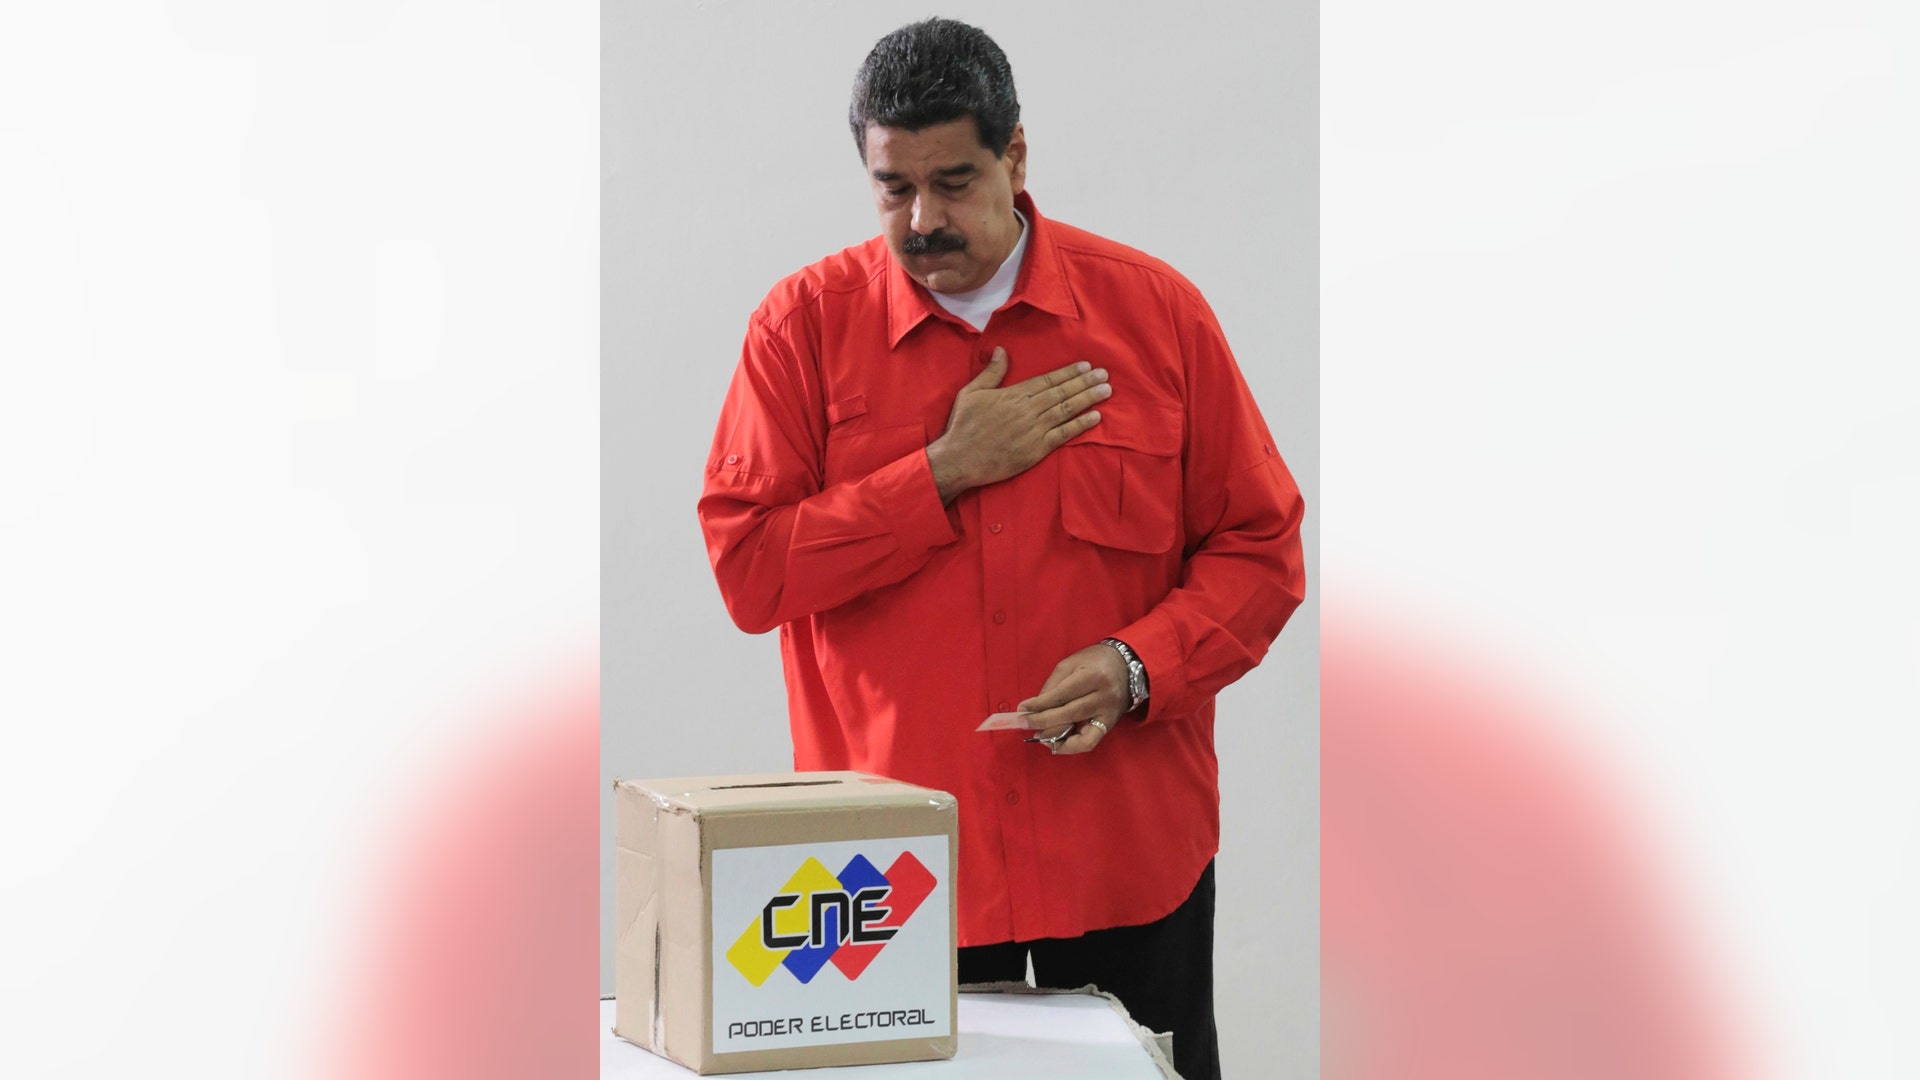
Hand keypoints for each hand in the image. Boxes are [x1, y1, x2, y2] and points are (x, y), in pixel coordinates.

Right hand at [926, 348, 1108, 503]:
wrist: (959, 459)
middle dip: (1085, 383)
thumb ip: (991, 372)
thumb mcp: (971, 392)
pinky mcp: (1036, 450)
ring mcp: (1034, 430)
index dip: (1068, 373)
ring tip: (1106, 391)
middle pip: (1062, 393)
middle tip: (1104, 375)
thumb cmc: (963, 425)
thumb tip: (1001, 350)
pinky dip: (1080, 425)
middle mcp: (1027, 410)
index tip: (1086, 366)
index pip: (1047, 380)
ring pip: (1066, 410)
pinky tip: (1095, 417)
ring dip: (1088, 399)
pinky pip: (1063, 435)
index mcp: (1013, 394)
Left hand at [1018, 643, 1130, 754]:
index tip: (1022, 709)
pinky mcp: (1109, 725)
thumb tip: (1034, 708)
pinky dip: (1071, 746)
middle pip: (1069, 714)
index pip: (1062, 695)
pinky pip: (1089, 742)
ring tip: (1039, 735)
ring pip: (1079, 733)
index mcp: (1093, 676)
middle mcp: (1104, 697)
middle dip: (1042, 721)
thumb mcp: (1070, 664)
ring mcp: (1108, 714)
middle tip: (1024, 723)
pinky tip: (1056, 743)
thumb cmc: (1094, 661)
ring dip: (1055, 736)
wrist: (1126, 666)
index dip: (1040, 704)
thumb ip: (1052, 685)